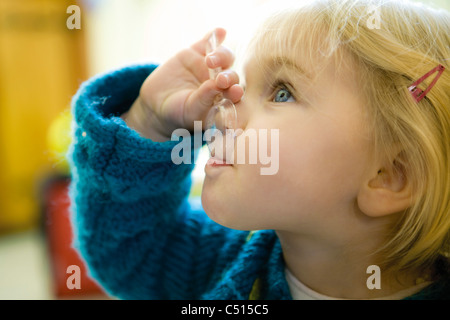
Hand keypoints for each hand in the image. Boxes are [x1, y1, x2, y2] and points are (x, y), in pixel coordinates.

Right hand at [122, 28, 243, 140]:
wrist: (157, 102)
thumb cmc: (178, 113)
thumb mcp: (190, 110)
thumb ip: (205, 98)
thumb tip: (217, 84)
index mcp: (224, 99)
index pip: (234, 94)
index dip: (236, 91)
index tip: (235, 91)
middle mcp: (221, 82)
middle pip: (231, 75)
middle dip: (229, 76)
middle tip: (222, 79)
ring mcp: (210, 66)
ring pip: (223, 57)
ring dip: (221, 56)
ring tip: (210, 60)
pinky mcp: (197, 52)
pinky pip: (209, 42)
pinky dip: (214, 36)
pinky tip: (219, 31)